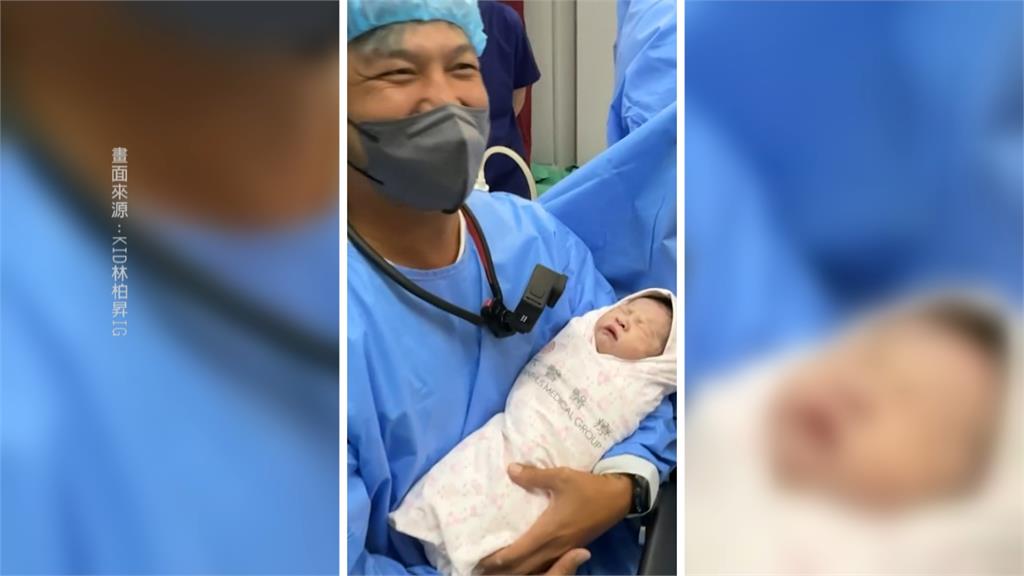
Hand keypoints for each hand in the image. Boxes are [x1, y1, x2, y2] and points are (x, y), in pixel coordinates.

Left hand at [477, 464, 631, 574]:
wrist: (619, 498)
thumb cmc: (588, 488)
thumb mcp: (561, 476)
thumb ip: (534, 475)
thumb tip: (510, 469)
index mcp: (548, 532)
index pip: (517, 553)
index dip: (497, 559)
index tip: (479, 559)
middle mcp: (554, 546)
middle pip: (523, 568)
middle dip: (502, 570)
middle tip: (482, 566)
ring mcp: (564, 550)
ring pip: (536, 569)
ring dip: (517, 570)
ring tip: (499, 566)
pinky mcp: (571, 548)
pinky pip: (547, 564)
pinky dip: (532, 566)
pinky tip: (526, 559)